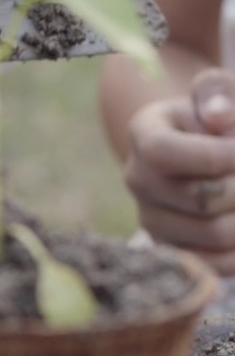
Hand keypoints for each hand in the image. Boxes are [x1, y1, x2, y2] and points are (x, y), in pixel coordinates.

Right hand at [125, 68, 234, 272]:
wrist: (204, 146)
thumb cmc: (218, 116)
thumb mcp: (217, 93)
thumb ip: (217, 91)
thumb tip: (217, 118)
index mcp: (145, 134)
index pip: (165, 152)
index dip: (216, 155)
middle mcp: (139, 179)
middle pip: (202, 198)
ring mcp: (151, 217)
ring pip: (216, 233)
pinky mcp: (172, 247)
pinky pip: (214, 264)